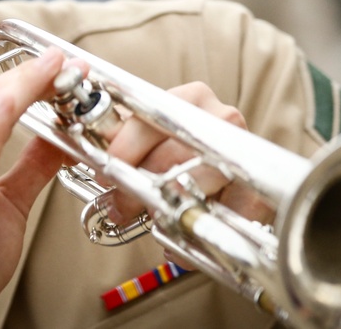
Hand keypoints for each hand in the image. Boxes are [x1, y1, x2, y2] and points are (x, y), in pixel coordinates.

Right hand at [0, 49, 67, 328]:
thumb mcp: (7, 201)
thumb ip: (30, 165)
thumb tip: (59, 137)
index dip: (24, 78)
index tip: (58, 67)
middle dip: (30, 73)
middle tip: (68, 62)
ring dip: (27, 83)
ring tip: (60, 70)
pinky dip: (6, 109)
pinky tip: (28, 92)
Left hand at [102, 81, 272, 232]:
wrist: (229, 167)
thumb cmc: (178, 150)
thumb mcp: (149, 135)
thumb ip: (121, 137)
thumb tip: (81, 149)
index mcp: (190, 97)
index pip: (152, 117)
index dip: (124, 148)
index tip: (105, 171)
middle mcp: (220, 117)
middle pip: (174, 153)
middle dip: (140, 185)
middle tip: (120, 208)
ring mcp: (245, 150)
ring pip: (198, 182)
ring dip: (167, 208)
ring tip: (149, 222)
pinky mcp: (259, 187)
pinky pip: (231, 212)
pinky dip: (200, 234)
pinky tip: (178, 244)